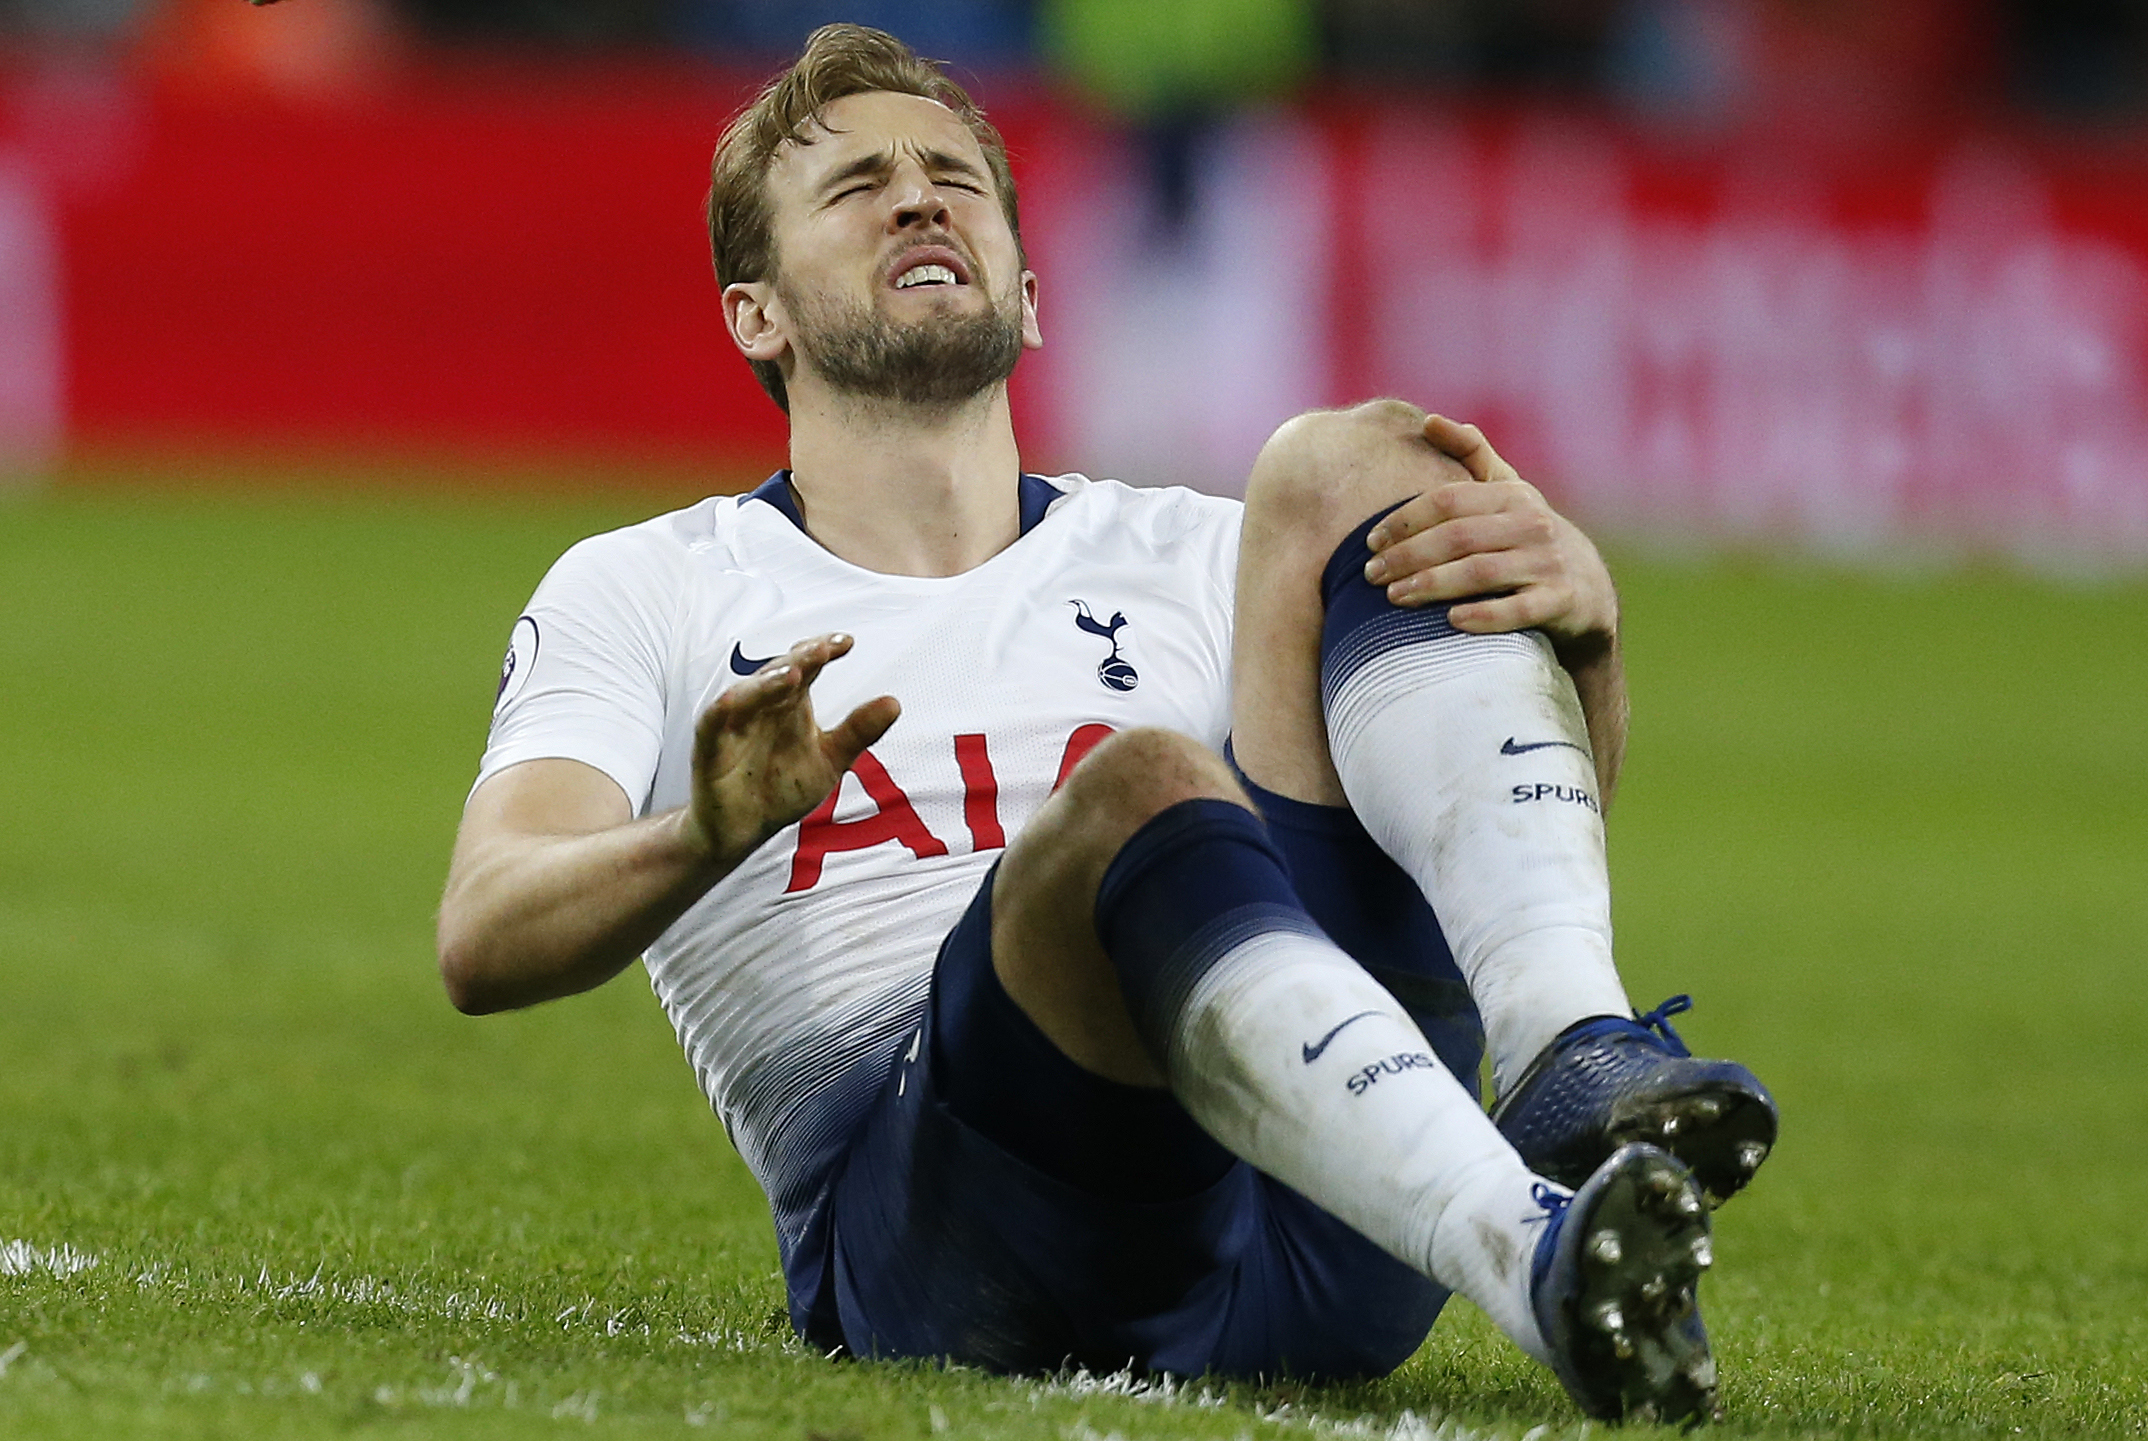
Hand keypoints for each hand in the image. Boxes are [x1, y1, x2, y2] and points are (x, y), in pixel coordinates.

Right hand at [680, 633, 899, 869]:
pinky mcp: (709, 746)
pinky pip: (712, 721)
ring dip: (767, 681)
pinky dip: (725, 708)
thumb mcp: (829, 760)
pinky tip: (736, 699)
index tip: (848, 642)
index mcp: (790, 703)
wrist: (744, 830)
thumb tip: (895, 702)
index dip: (824, 650)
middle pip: (779, 672)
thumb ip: (857, 732)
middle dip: (801, 658)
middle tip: (823, 649)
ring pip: (747, 692)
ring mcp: (734, 724)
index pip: (807, 666)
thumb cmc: (782, 788)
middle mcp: (762, 706)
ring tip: (793, 672)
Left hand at [1360, 416, 1616, 656]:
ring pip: (1482, 572)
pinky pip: (1519, 609)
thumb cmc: (1528, 538)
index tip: (1370, 542)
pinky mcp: (1561, 601)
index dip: (1405, 520)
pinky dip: (1485, 615)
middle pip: (1458, 536)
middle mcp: (1532, 524)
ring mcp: (1549, 563)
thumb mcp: (1508, 492)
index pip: (1448, 500)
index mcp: (1512, 495)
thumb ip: (1471, 455)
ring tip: (1394, 597)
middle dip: (1409, 555)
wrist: (1590, 591)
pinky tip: (1450, 620)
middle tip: (1371, 575)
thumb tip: (1429, 420)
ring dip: (1433, 584)